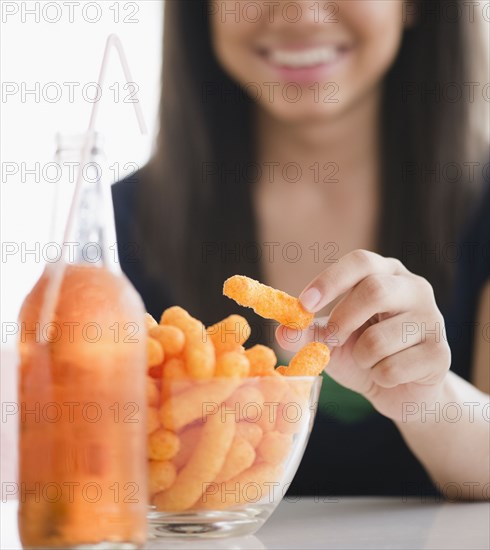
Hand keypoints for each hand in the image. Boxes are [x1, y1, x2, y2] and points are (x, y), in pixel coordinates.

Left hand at [276, 250, 450, 420]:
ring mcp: (432, 319)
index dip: (330, 280)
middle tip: (332, 340)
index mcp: (385, 274)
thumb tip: (282, 331)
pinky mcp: (441, 354)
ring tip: (370, 362)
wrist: (401, 390)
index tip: (304, 305)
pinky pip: (394, 368)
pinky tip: (389, 376)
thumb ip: (306, 333)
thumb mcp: (331, 340)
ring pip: (380, 338)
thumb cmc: (364, 354)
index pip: (360, 262)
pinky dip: (379, 378)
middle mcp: (414, 288)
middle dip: (342, 321)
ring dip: (362, 358)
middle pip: (374, 291)